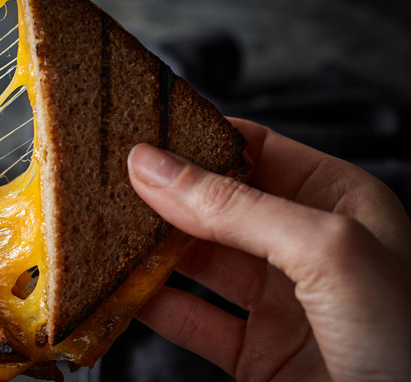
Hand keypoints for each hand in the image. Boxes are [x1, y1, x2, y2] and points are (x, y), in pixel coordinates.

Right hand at [128, 118, 410, 381]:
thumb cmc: (406, 348)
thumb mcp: (326, 252)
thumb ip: (237, 207)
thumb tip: (156, 168)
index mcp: (340, 204)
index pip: (257, 150)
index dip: (200, 140)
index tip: (145, 135)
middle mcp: (306, 249)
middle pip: (218, 205)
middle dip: (166, 195)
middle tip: (112, 181)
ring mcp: (279, 302)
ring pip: (198, 262)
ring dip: (151, 250)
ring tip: (106, 230)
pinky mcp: (255, 353)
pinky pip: (192, 319)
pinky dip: (153, 306)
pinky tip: (123, 290)